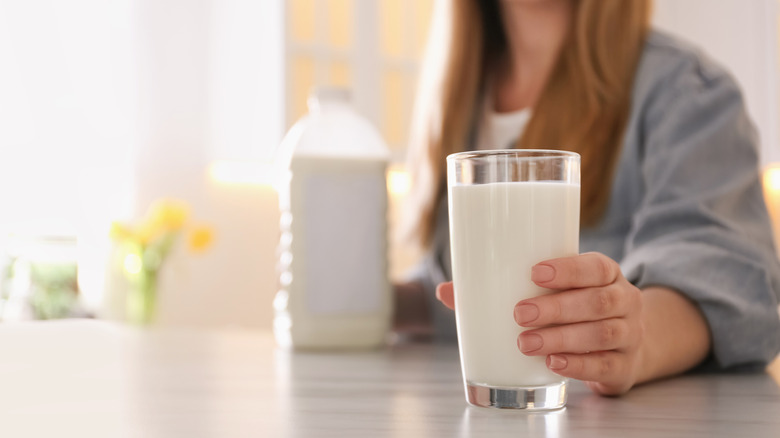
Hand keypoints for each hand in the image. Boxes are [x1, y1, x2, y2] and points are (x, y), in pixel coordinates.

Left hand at [436, 252, 644, 395]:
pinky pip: (605, 366)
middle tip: (520, 314)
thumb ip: (501, 289)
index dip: (568, 269)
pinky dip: (578, 365)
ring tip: (526, 343)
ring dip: (562, 338)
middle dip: (557, 308)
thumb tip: (446, 290)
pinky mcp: (624, 366)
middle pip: (597, 302)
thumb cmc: (574, 308)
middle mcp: (625, 301)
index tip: (534, 272)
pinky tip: (553, 364)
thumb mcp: (553, 291)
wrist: (623, 343)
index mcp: (606, 274)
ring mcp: (630, 335)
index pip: (595, 266)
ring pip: (602, 334)